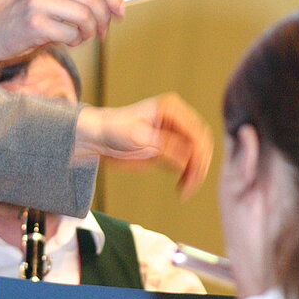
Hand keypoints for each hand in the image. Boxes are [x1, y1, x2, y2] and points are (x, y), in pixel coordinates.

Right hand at [0, 0, 124, 62]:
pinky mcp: (34, 24)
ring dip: (88, 33)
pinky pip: (70, 34)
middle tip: (102, 33)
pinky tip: (65, 42)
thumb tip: (112, 7)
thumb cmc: (22, 17)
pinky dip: (74, 42)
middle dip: (104, 19)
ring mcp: (37, 3)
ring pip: (84, 17)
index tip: (120, 12)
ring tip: (79, 38)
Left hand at [74, 92, 212, 198]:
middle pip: (201, 143)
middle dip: (200, 165)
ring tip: (185, 190)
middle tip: (190, 185)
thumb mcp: (138, 137)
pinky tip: (182, 187)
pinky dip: (189, 175)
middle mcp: (176, 118)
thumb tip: (188, 157)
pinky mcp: (170, 148)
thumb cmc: (112, 130)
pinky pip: (188, 162)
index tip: (192, 174)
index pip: (195, 132)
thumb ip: (164, 145)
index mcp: (171, 108)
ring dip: (196, 172)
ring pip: (198, 154)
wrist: (97, 137)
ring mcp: (174, 133)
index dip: (198, 154)